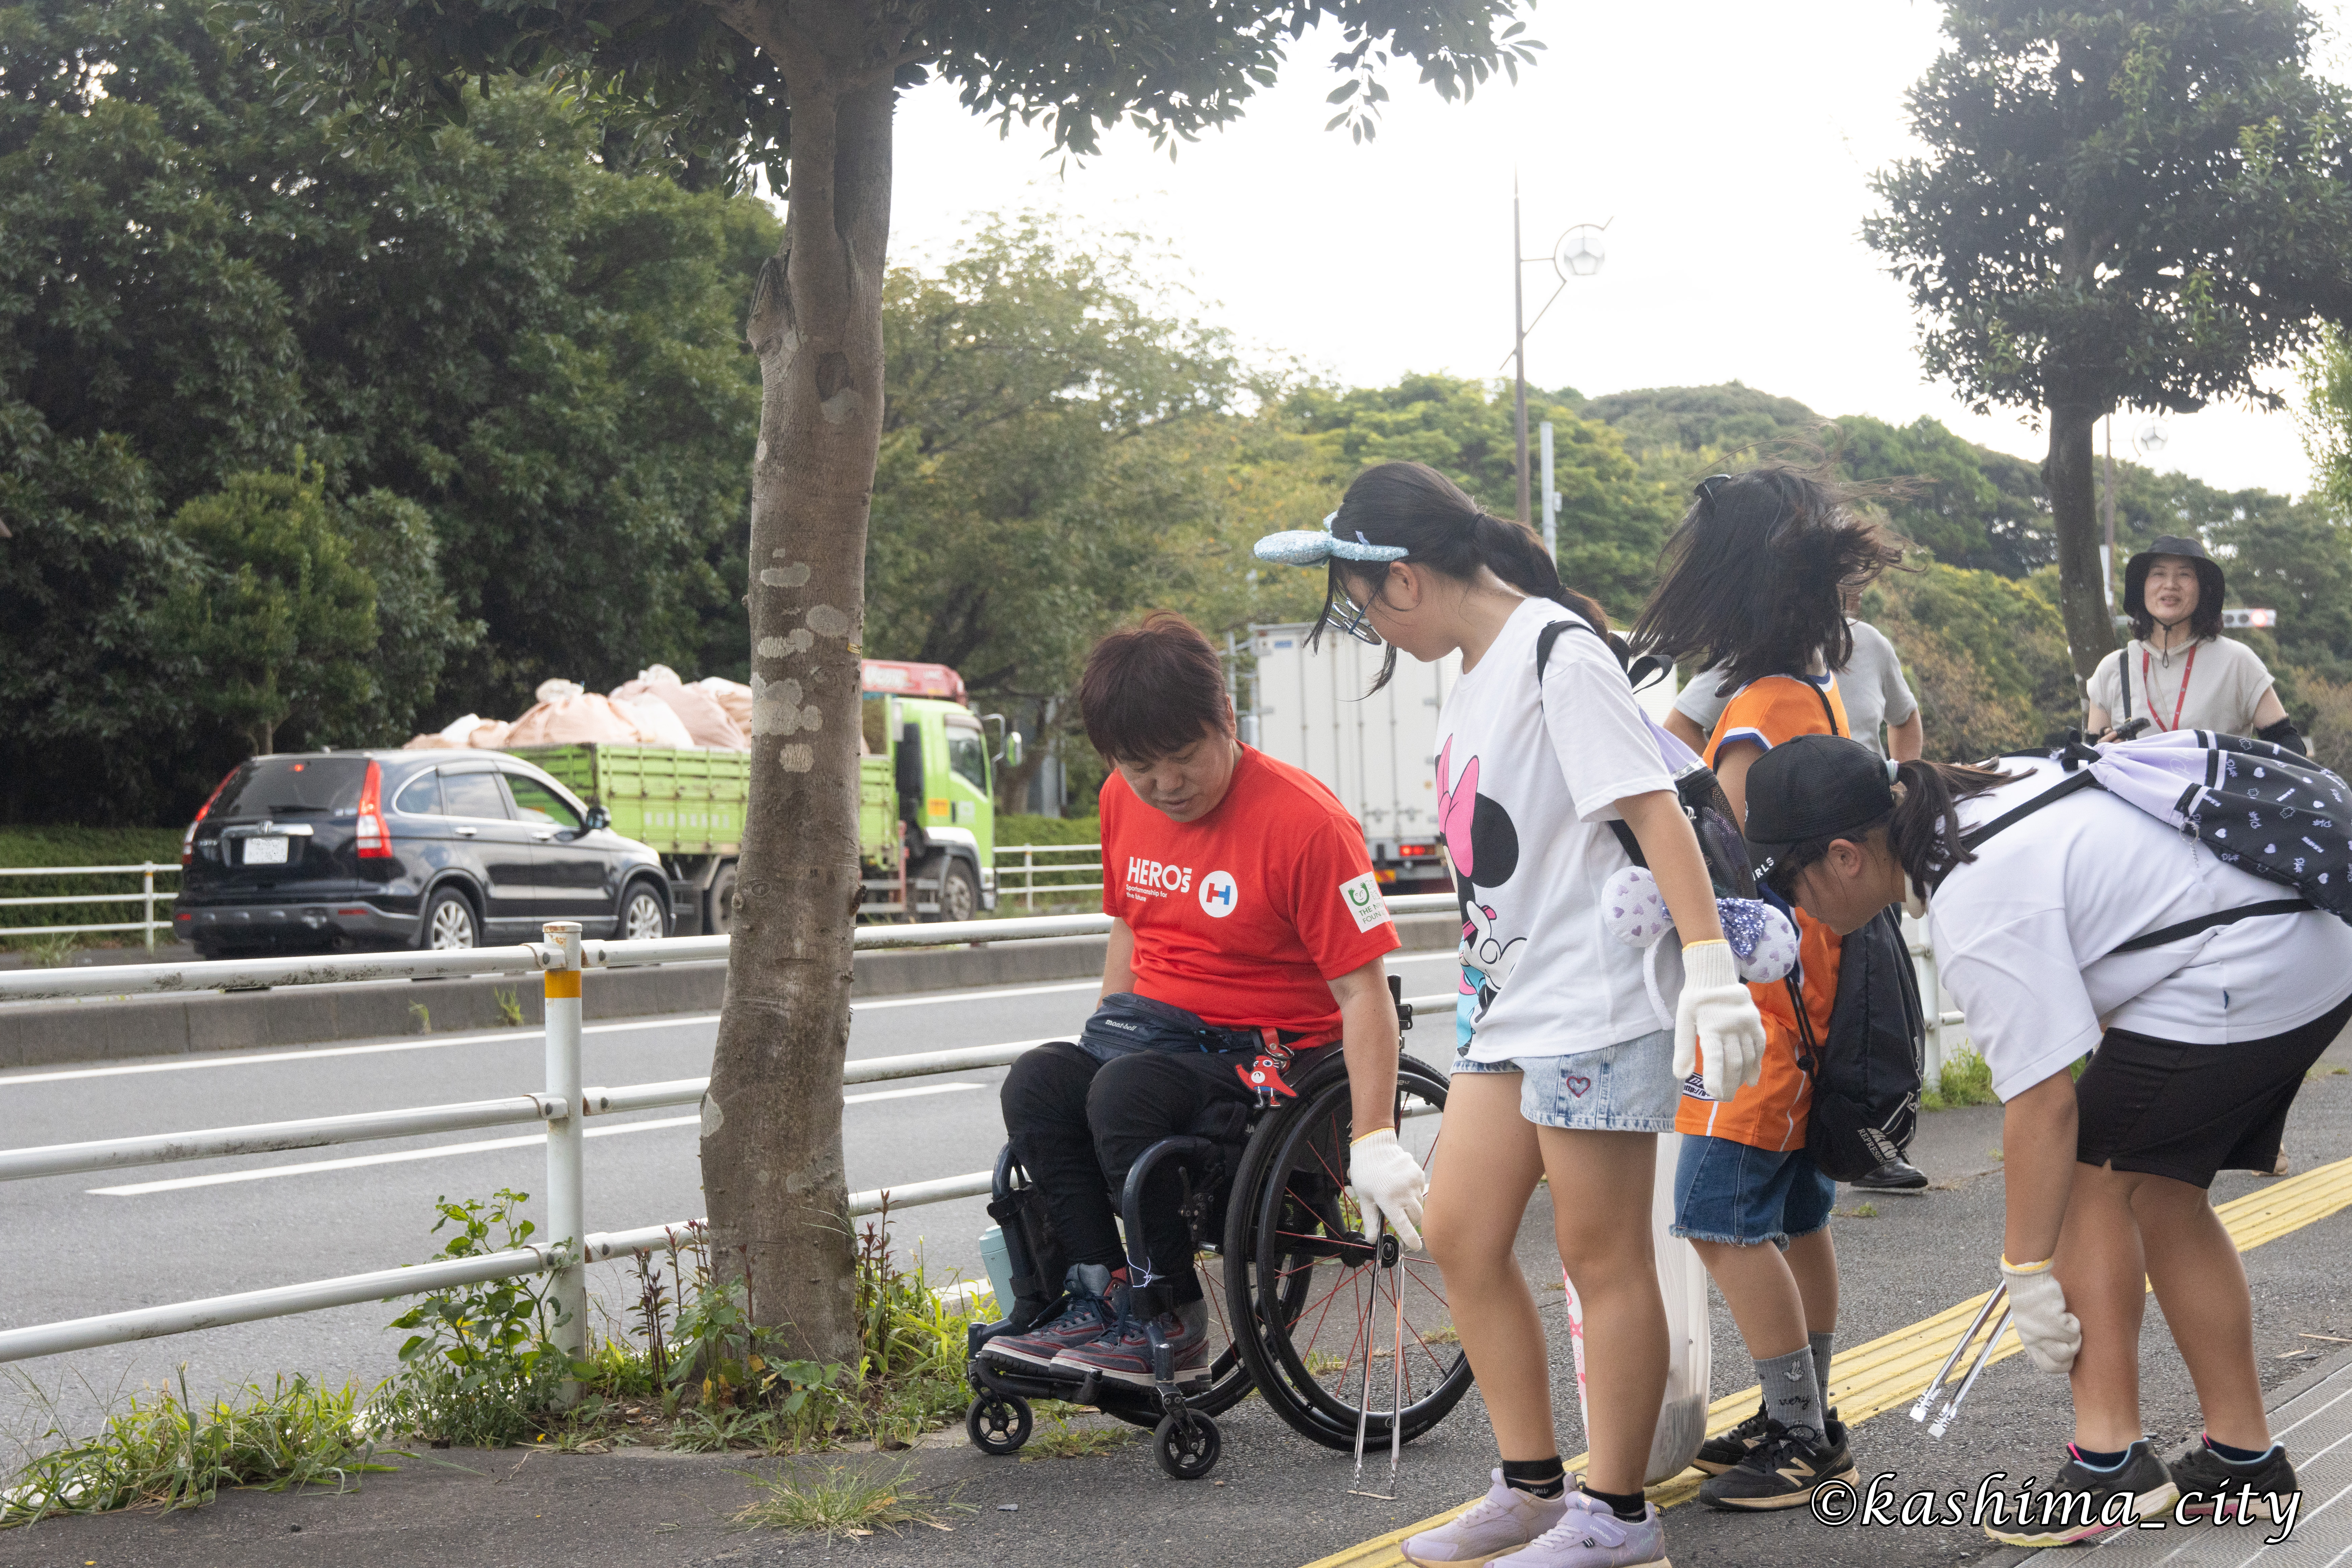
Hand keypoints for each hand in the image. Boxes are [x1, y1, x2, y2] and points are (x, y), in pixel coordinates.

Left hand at [1348, 1128, 1426, 1251]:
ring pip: (1420, 1205)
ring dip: (1412, 1207)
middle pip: (1415, 1218)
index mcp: (1388, 1200)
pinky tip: (1402, 1186)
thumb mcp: (1364, 1197)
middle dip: (1410, 1221)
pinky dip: (1414, 1194)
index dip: (1410, 1239)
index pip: (1403, 1226)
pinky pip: (1421, 1191)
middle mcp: (1403, 1192)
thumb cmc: (1365, 1172)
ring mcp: (1413, 1183)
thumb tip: (1371, 1239)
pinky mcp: (1419, 1174)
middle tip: (1399, 1216)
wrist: (1375, 1146)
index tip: (1415, 1247)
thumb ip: (1370, 1220)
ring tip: (1398, 1197)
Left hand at [1674, 939, 1765, 1100]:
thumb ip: (1683, 1048)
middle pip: (1733, 1062)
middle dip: (1728, 1083)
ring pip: (1747, 1057)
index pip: (1714, 1056)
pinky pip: (1759, 1047)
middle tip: (1723, 1099)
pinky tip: (1751, 1080)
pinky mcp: (1755, 1023)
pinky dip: (1756, 1065)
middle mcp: (1730, 1026)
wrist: (1715, 974)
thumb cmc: (1695, 999)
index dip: (1714, 1077)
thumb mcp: (1683, 1020)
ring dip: (1741, 1077)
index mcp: (1710, 1025)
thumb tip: (1680, 1076)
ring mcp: (1746, 1024)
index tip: (1713, 1094)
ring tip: (1733, 1091)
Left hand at [2001, 1258, 2080, 1372]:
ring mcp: (2043, 1333)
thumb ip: (2041, 1338)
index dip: (2060, 1364)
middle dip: (2070, 1356)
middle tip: (2071, 1340)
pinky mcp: (2053, 1322)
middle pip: (2058, 1365)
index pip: (2045, 1366)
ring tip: (2069, 1323)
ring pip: (2068, 1351)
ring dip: (2075, 1339)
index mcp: (2028, 1341)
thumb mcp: (2031, 1323)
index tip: (2066, 1351)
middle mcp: (2034, 1340)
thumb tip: (2056, 1349)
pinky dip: (2074, 1323)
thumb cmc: (2031, 1298)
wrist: (2027, 1279)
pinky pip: (2073, 1332)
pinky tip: (2066, 1313)